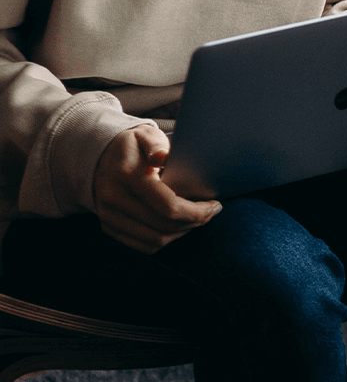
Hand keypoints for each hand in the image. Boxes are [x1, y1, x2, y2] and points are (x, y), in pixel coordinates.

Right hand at [93, 123, 221, 254]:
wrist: (97, 156)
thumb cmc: (131, 145)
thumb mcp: (145, 136)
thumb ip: (156, 146)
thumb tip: (162, 157)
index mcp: (127, 176)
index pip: (168, 206)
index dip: (197, 212)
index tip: (214, 205)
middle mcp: (114, 199)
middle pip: (164, 226)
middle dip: (194, 222)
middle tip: (210, 212)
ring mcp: (109, 216)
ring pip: (154, 240)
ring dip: (181, 233)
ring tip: (195, 218)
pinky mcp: (108, 227)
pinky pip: (142, 245)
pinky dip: (165, 240)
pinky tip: (177, 226)